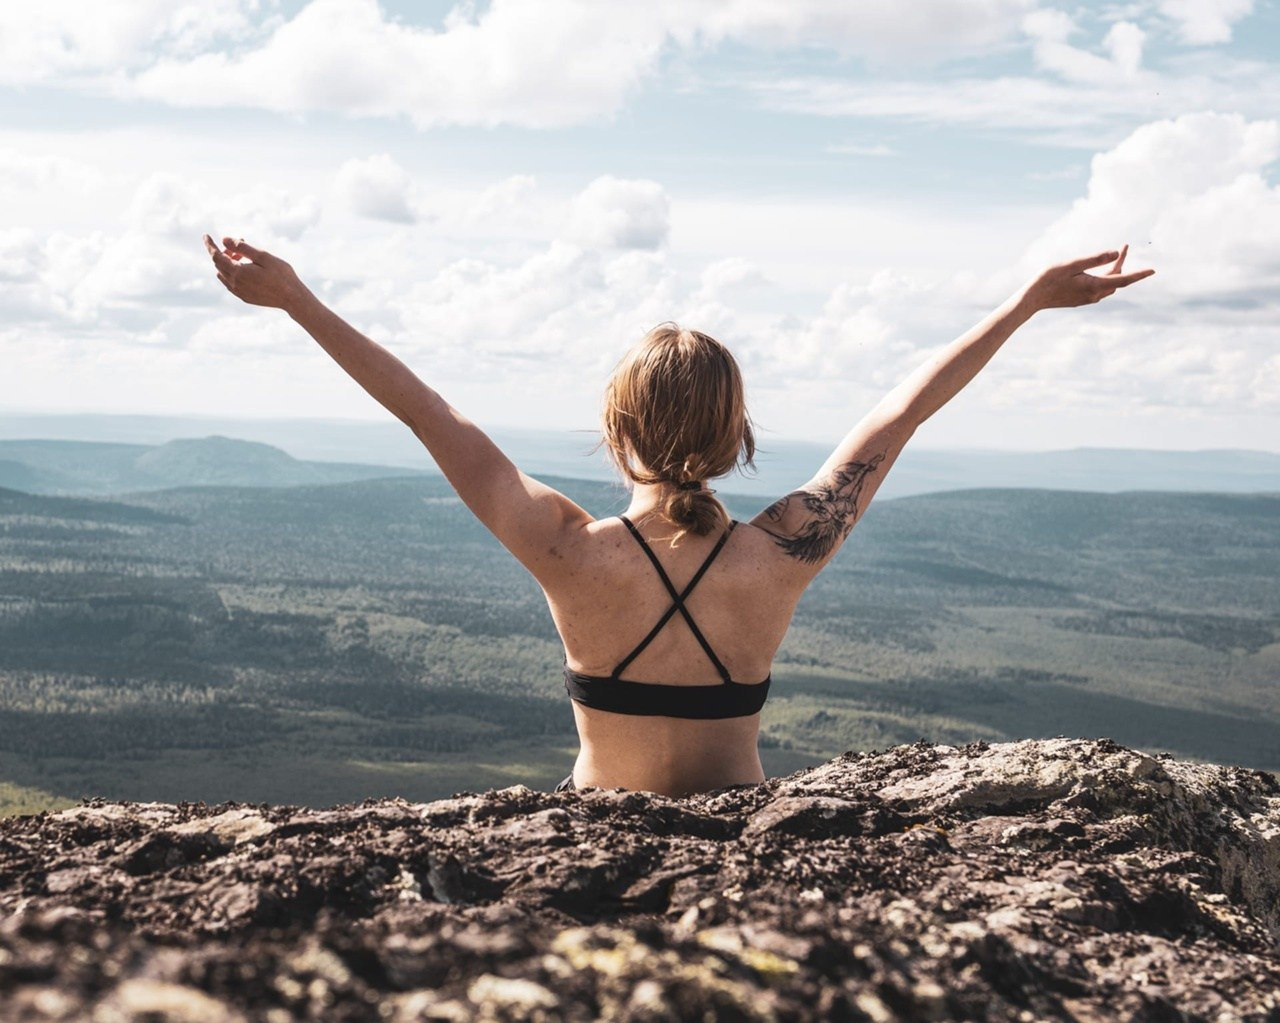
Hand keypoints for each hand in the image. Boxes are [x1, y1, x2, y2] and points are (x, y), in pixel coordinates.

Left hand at [202, 235, 308, 311]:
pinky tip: (245, 270)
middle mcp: (235, 283)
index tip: (206, 235)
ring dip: (227, 264)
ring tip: (243, 258)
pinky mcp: (244, 298)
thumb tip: (224, 239)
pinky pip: (230, 284)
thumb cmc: (281, 275)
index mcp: (238, 272)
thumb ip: (242, 247)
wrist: (292, 298)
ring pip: (223, 275)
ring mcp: (239, 292)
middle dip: (224, 252)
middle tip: (240, 247)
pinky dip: (231, 274)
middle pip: (219, 264)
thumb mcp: (263, 256)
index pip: (216, 256)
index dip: (210, 245)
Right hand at [1023, 245, 1154, 310]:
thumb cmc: (1049, 279)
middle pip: (1117, 280)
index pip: (1123, 279)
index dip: (1139, 274)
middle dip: (1122, 265)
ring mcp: (1087, 299)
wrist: (1033, 298)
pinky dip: (1104, 278)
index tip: (1153, 270)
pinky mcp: (1080, 300)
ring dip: (1113, 272)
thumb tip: (1115, 253)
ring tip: (1113, 257)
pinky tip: (1097, 271)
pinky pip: (1099, 289)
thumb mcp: (1072, 264)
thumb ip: (1095, 259)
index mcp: (1094, 285)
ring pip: (1108, 285)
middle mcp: (1094, 295)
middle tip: (1123, 247)